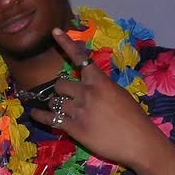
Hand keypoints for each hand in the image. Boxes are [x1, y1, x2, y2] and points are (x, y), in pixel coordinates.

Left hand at [30, 28, 166, 170]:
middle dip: (61, 90)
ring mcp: (79, 110)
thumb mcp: (120, 95)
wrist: (139, 143)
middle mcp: (87, 93)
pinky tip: (35, 114)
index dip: (66, 43)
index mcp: (101, 81)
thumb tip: (87, 86)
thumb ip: (101, 88)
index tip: (54, 31)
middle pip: (60, 84)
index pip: (80, 58)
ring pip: (54, 101)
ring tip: (60, 109)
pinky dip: (41, 116)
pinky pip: (51, 118)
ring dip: (55, 104)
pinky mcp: (74, 128)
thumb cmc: (134, 119)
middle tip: (66, 97)